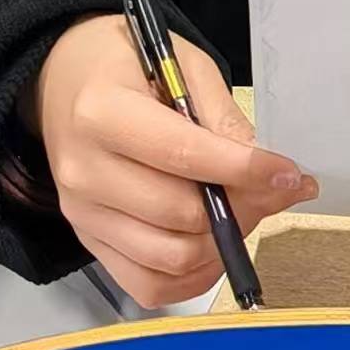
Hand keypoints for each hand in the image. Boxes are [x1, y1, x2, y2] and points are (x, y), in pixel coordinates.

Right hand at [29, 10, 315, 306]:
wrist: (60, 80)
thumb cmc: (125, 63)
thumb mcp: (179, 63)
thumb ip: (221, 117)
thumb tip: (268, 174)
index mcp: (100, 112)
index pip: (183, 155)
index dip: (244, 170)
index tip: (289, 174)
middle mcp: (83, 171)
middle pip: (180, 215)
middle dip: (243, 207)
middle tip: (274, 188)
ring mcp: (81, 214)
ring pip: (171, 258)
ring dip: (223, 243)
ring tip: (245, 210)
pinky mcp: (88, 242)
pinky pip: (149, 286)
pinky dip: (193, 276)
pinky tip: (215, 244)